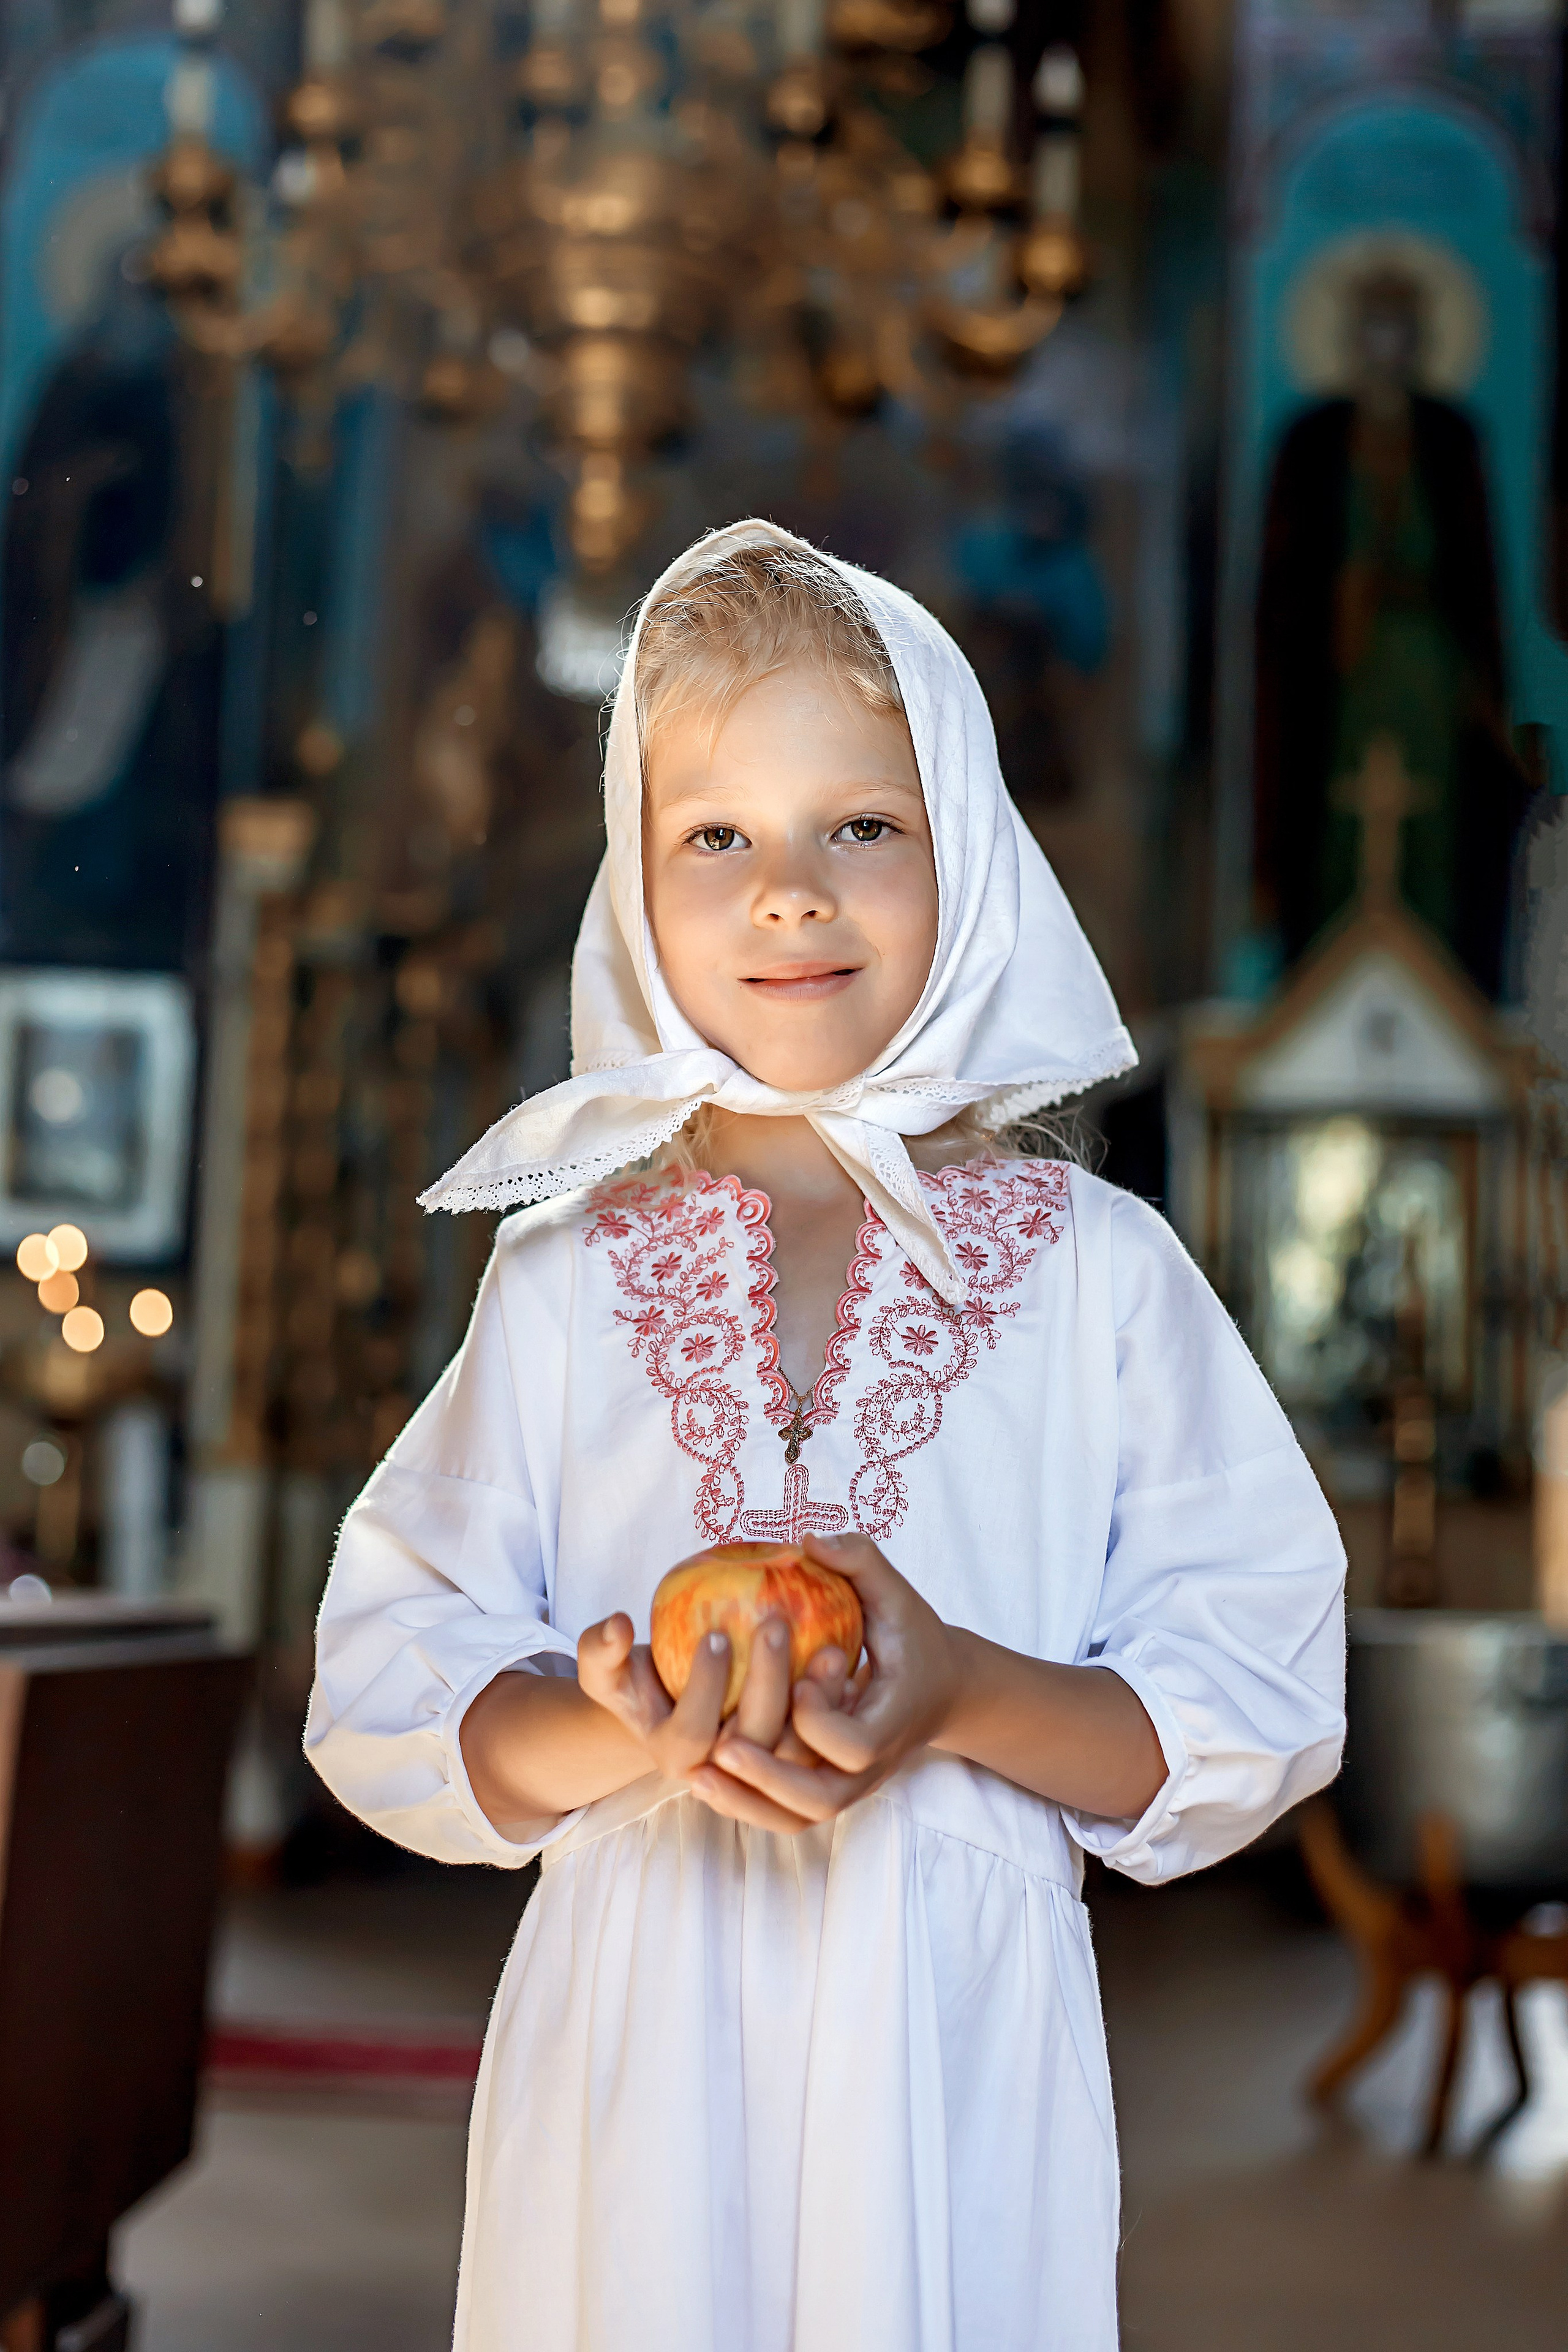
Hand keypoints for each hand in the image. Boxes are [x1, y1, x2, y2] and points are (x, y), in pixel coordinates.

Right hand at [575, 1609, 850, 1834]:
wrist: (667, 1710)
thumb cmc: (636, 1683)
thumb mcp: (603, 1667)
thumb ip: (599, 1648)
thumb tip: (617, 1624)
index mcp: (674, 1754)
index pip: (693, 1731)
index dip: (704, 1687)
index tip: (714, 1633)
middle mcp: (719, 1771)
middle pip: (752, 1739)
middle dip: (766, 1680)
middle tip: (776, 1621)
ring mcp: (759, 1771)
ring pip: (795, 1750)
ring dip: (815, 1702)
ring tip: (829, 1648)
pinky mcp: (791, 1760)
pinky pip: (820, 1745)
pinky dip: (833, 1710)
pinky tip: (846, 1664)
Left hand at [694, 1532, 959, 1831]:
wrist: (940, 1688)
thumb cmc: (913, 1638)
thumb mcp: (897, 1596)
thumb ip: (861, 1562)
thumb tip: (808, 1539)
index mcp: (891, 1723)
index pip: (855, 1746)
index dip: (821, 1720)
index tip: (800, 1681)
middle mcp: (871, 1767)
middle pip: (822, 1801)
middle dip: (769, 1778)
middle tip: (723, 1747)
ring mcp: (849, 1785)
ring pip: (798, 1818)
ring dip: (747, 1803)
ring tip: (697, 1775)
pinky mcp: (827, 1787)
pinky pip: (786, 1814)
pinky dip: (747, 1806)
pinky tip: (705, 1781)